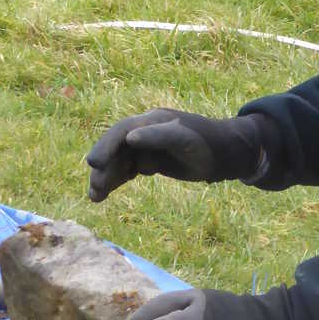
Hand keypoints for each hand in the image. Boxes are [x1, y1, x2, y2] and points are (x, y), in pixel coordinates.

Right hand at [85, 108, 263, 201]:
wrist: (225, 153)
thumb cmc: (207, 144)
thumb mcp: (183, 139)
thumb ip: (157, 137)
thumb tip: (129, 138)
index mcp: (151, 121)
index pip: (121, 132)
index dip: (106, 146)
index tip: (94, 165)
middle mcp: (145, 131)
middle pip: (116, 148)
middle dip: (103, 168)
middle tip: (94, 191)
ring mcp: (147, 146)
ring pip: (120, 161)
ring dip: (107, 177)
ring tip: (95, 198)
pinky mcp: (151, 160)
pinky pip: (128, 169)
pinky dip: (117, 179)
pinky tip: (106, 192)